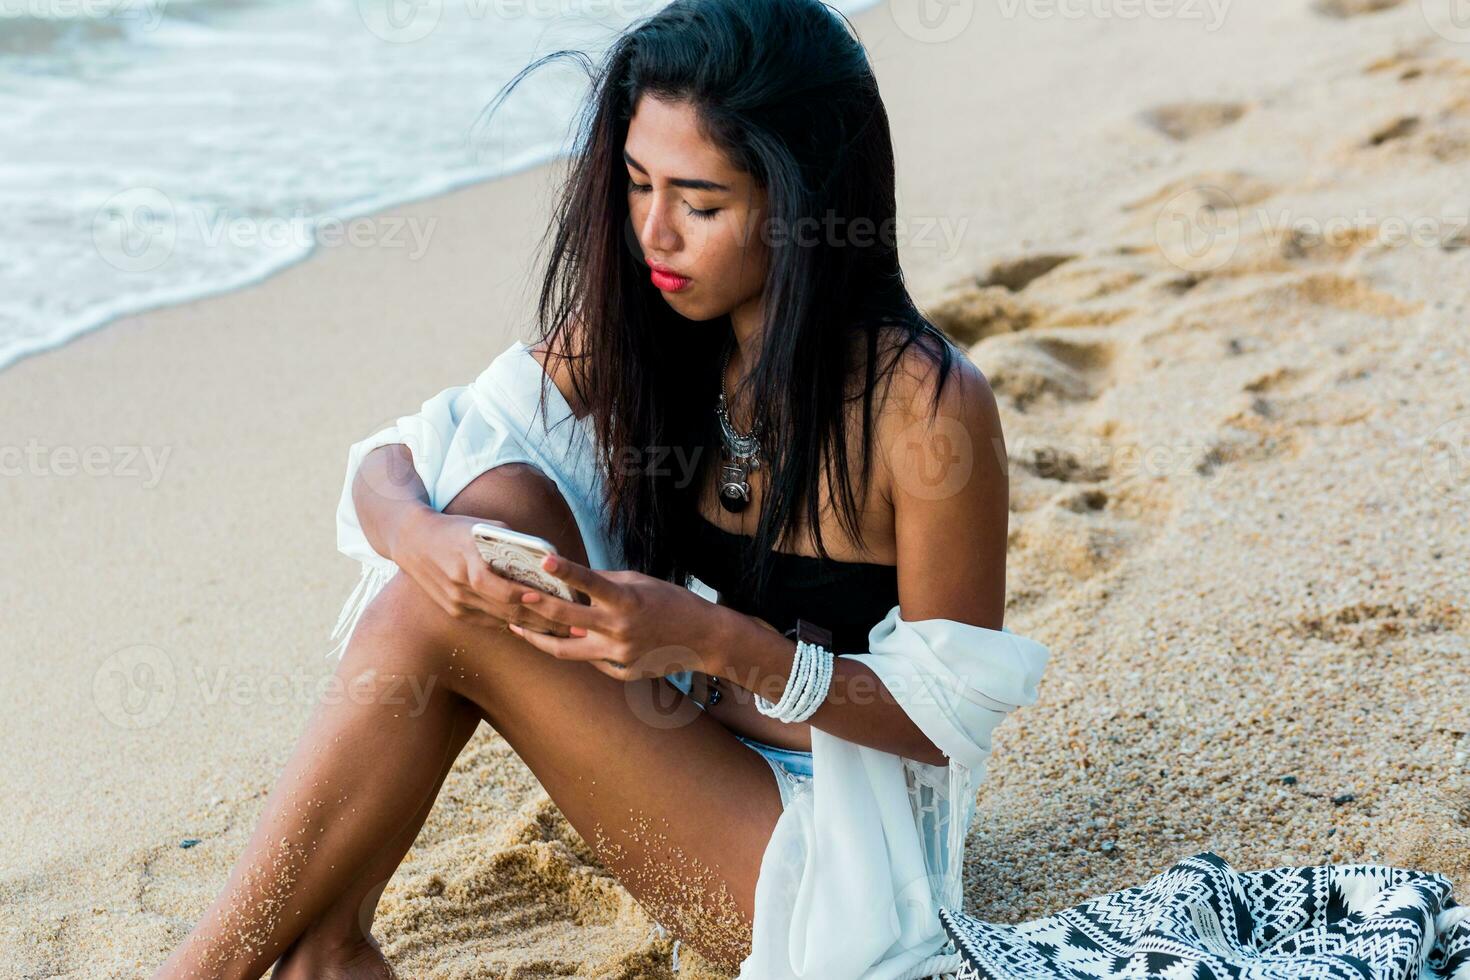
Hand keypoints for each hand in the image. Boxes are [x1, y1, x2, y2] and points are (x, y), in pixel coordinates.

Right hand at [389, 511, 570, 634]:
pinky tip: (537, 628)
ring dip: (533, 627)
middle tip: (571, 625)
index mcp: (465, 561)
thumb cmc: (455, 529)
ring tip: (563, 632)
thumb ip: (510, 541)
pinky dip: (513, 625)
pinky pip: (489, 622)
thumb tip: (546, 556)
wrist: (413, 541)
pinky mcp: (455, 612)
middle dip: (541, 619)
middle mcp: (459, 586)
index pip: (493, 585)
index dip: (519, 595)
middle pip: (504, 609)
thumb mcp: (481, 527)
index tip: (546, 598)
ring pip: (500, 620)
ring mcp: (455, 602)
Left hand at [506, 553, 718, 680]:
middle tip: (516, 599)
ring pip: (568, 651)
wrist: (702, 638)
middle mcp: (620, 629)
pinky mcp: (622, 672)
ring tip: (521, 630)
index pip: (591, 583)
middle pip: (568, 620)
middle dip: (539, 609)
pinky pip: (593, 661)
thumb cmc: (670, 602)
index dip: (566, 571)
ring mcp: (619, 655)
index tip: (544, 560)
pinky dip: (583, 649)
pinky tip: (573, 641)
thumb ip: (604, 583)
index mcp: (626, 601)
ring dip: (541, 639)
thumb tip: (570, 580)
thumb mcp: (639, 583)